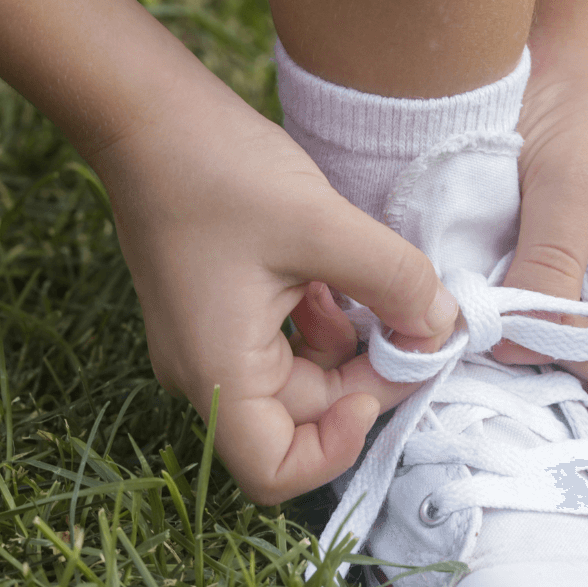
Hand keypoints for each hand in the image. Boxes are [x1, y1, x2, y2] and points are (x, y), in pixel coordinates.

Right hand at [89, 75, 456, 504]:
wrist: (144, 114)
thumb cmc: (216, 170)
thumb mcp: (322, 225)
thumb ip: (395, 283)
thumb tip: (443, 327)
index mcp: (217, 372)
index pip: (275, 472)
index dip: (337, 450)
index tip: (376, 387)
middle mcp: (206, 373)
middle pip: (301, 421)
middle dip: (366, 380)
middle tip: (415, 326)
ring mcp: (209, 345)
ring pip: (300, 380)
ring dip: (349, 347)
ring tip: (374, 288)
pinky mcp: (219, 315)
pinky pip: (284, 344)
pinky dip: (324, 321)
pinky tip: (340, 276)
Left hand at [497, 22, 587, 450]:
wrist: (570, 38)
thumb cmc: (586, 98)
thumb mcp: (571, 180)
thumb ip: (551, 267)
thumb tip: (517, 346)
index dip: (564, 366)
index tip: (508, 339)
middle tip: (523, 393)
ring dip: (556, 379)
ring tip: (499, 366)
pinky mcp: (569, 272)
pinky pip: (562, 332)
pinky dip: (529, 343)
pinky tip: (485, 329)